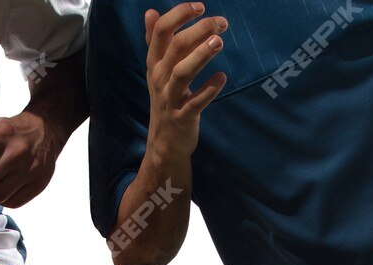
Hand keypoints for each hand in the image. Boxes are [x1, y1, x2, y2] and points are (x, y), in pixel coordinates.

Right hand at [143, 3, 228, 157]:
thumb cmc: (166, 99)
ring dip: (201, 55)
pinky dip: (209, 89)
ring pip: (182, 72)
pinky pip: (195, 102)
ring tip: (220, 41)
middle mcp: (159, 78)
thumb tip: (150, 12)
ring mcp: (170, 98)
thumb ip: (155, 41)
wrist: (164, 142)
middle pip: (175, 46)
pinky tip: (222, 78)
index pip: (161, 31)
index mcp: (154, 63)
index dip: (179, 14)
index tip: (200, 6)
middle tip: (221, 23)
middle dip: (199, 30)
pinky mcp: (182, 117)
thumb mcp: (157, 70)